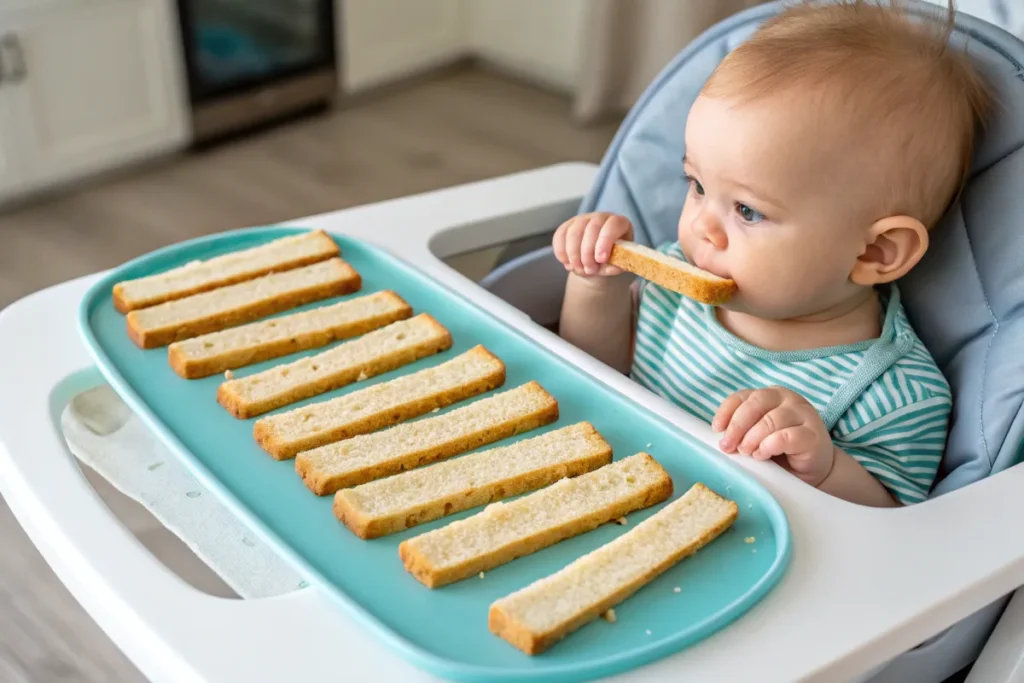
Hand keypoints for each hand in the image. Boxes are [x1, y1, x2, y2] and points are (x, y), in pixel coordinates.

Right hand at [553, 212, 633, 277]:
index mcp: (619, 223)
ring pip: (573, 233)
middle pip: (591, 229)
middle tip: (590, 270)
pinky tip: (568, 264)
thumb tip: (614, 266)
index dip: (606, 241)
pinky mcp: (567, 226)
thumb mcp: (615, 265)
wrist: (594, 264)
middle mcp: (600, 217)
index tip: (601, 259)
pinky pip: (560, 236)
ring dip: (574, 256)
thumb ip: (616, 265)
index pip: (613, 225)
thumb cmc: (608, 262)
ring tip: (580, 269)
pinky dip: (562, 253)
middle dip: (588, 253)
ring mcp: (582, 219)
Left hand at [712, 387, 835, 486]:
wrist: (813, 470)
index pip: (743, 396)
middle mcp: (788, 399)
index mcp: (771, 395)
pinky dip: (768, 446)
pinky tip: (763, 455)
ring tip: (747, 452)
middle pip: (756, 403)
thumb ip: (742, 429)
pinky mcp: (813, 435)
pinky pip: (785, 437)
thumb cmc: (781, 451)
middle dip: (737, 425)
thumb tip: (720, 436)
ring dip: (752, 438)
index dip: (727, 411)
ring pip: (770, 420)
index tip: (717, 429)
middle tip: (728, 446)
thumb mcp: (757, 435)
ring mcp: (804, 415)